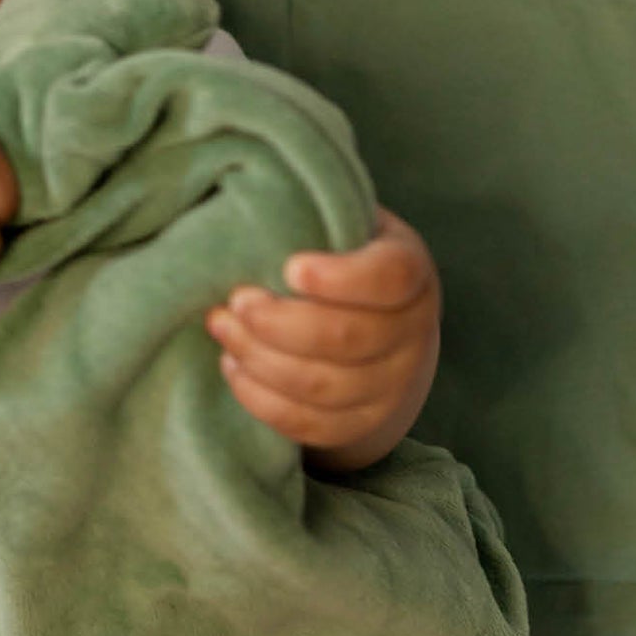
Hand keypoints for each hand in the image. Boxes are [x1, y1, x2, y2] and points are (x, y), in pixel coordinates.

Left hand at [203, 207, 439, 470]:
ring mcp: (393, 384)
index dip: (340, 278)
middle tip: (233, 302)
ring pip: (325, 387)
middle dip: (280, 324)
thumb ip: (305, 216)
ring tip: (222, 329)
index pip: (389, 278)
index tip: (289, 268)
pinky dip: (264, 400)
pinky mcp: (363, 422)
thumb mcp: (339, 224)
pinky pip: (312, 424)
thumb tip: (239, 211)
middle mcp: (413, 332)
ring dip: (261, 361)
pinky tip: (233, 367)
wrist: (378, 323)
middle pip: (349, 340)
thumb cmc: (339, 256)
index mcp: (410, 270)